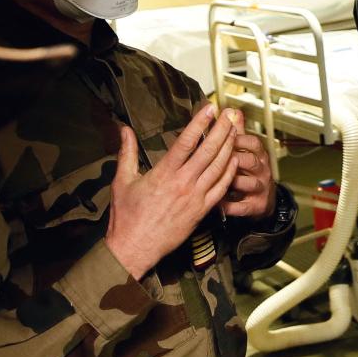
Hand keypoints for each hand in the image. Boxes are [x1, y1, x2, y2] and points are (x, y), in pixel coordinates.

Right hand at [106, 103, 239, 277]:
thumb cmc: (126, 215)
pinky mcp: (202, 210)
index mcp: (163, 173)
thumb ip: (126, 152)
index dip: (200, 123)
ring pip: (219, 167)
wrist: (135, 247)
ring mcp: (195, 197)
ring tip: (235, 131)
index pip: (187, 142)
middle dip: (221, 130)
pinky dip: (229, 172)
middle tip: (230, 115)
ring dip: (229, 147)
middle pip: (209, 151)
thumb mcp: (122, 180)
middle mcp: (183, 183)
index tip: (210, 109)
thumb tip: (124, 129)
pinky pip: (221, 188)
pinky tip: (234, 160)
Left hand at [220, 113, 274, 218]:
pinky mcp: (256, 205)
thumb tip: (232, 111)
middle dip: (233, 158)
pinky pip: (242, 206)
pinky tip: (217, 203)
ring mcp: (260, 187)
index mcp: (258, 154)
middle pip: (250, 161)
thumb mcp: (247, 150)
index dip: (238, 139)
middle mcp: (262, 169)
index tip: (221, 136)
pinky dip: (230, 205)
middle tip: (215, 158)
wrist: (264, 198)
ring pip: (248, 183)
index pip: (252, 142)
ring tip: (215, 181)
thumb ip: (238, 132)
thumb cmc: (249, 170)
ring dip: (232, 181)